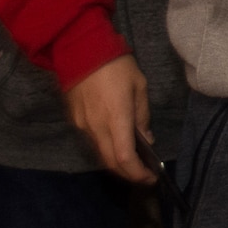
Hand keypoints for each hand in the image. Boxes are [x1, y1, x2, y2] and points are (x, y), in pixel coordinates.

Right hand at [63, 55, 154, 183]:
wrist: (79, 50)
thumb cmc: (115, 65)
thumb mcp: (139, 85)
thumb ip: (142, 116)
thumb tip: (147, 139)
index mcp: (116, 118)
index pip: (125, 158)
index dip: (138, 173)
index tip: (151, 177)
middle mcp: (97, 128)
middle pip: (111, 163)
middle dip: (128, 174)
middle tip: (144, 175)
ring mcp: (83, 126)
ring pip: (100, 154)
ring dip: (117, 163)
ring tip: (134, 161)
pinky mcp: (75, 120)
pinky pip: (93, 142)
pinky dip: (107, 149)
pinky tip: (118, 143)